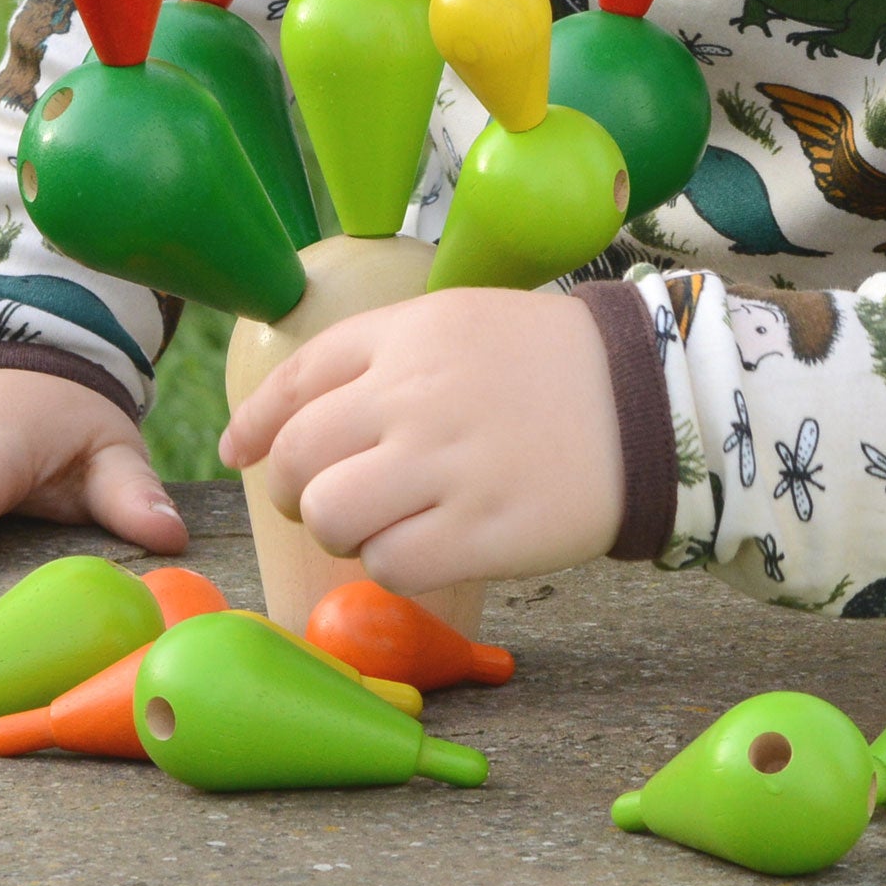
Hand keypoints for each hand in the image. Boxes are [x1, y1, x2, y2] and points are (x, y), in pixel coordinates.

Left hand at [218, 288, 624, 593]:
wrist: (646, 396)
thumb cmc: (547, 362)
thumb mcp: (457, 321)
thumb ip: (376, 354)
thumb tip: (283, 416)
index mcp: (405, 336)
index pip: (296, 381)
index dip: (255, 423)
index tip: (239, 450)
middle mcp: (414, 395)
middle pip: (300, 458)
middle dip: (295, 489)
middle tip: (326, 499)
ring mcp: (446, 464)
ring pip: (332, 516)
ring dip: (341, 530)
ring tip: (379, 524)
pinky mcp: (481, 529)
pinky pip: (391, 564)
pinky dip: (393, 564)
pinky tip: (425, 546)